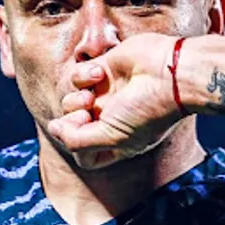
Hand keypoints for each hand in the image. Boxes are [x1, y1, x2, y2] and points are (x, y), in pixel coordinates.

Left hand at [48, 33, 178, 165]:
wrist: (170, 73)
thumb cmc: (147, 110)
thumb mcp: (112, 138)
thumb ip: (77, 141)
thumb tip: (53, 129)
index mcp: (117, 143)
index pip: (84, 155)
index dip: (76, 146)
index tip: (85, 132)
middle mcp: (110, 120)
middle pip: (72, 128)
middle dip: (72, 121)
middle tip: (85, 114)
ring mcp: (106, 95)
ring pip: (70, 102)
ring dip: (75, 98)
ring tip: (91, 94)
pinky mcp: (104, 69)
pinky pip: (76, 75)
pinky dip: (83, 74)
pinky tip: (100, 72)